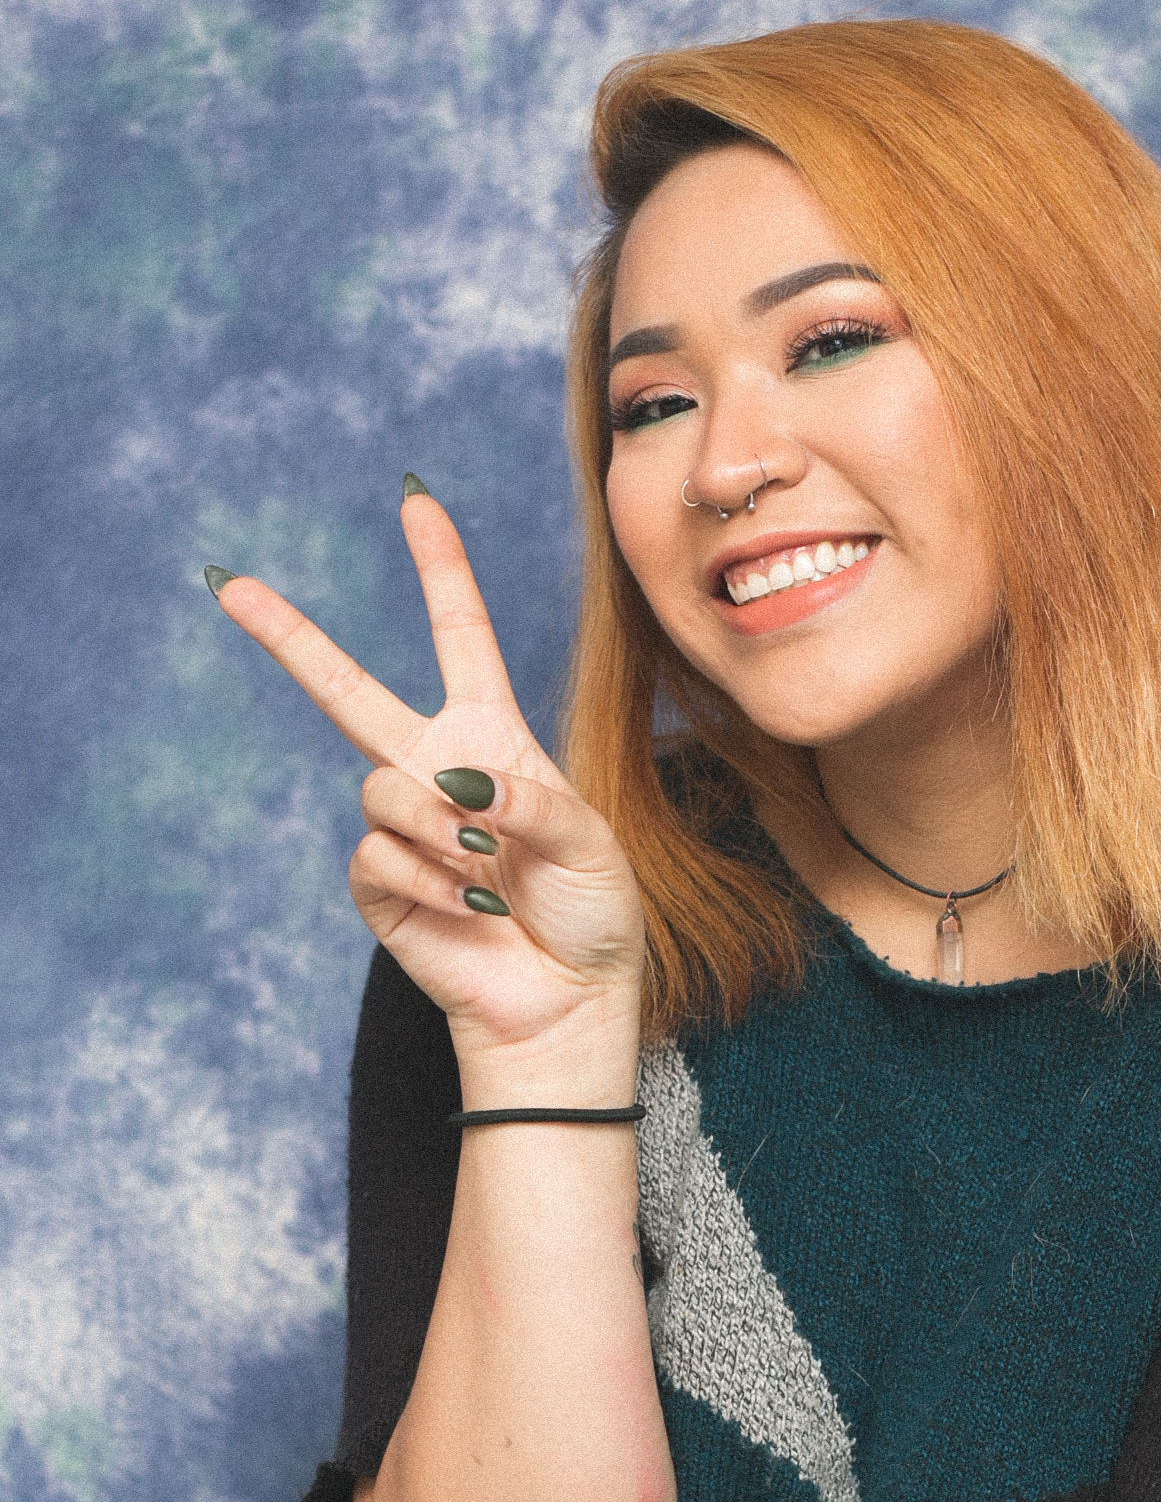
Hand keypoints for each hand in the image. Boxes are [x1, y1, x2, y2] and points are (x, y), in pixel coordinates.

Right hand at [211, 487, 644, 1059]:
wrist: (565, 1001)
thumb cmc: (591, 915)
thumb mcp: (590, 840)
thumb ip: (533, 795)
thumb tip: (457, 782)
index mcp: (493, 738)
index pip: (460, 638)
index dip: (440, 570)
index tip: (415, 501)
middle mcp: (436, 770)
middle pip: (348, 691)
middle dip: (288, 638)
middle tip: (228, 586)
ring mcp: (402, 827)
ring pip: (381, 788)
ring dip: (438, 825)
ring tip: (485, 866)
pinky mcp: (377, 885)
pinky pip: (376, 854)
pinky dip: (428, 877)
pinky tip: (468, 907)